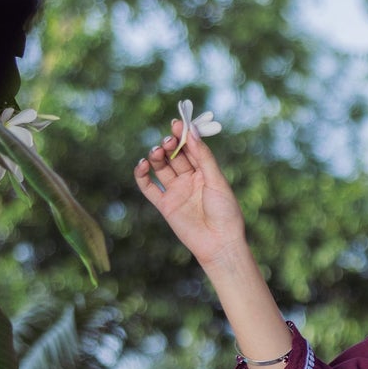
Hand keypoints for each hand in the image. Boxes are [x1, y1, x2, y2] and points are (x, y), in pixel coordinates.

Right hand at [133, 117, 245, 269]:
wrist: (220, 244)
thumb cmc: (225, 213)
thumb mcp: (217, 181)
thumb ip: (203, 157)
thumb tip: (192, 131)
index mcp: (204, 172)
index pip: (190, 148)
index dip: (183, 135)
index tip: (177, 123)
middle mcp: (189, 180)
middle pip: (174, 155)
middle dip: (169, 145)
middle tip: (169, 141)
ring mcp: (176, 192)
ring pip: (160, 167)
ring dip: (156, 156)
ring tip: (158, 152)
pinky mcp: (165, 205)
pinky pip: (148, 187)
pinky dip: (142, 175)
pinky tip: (142, 165)